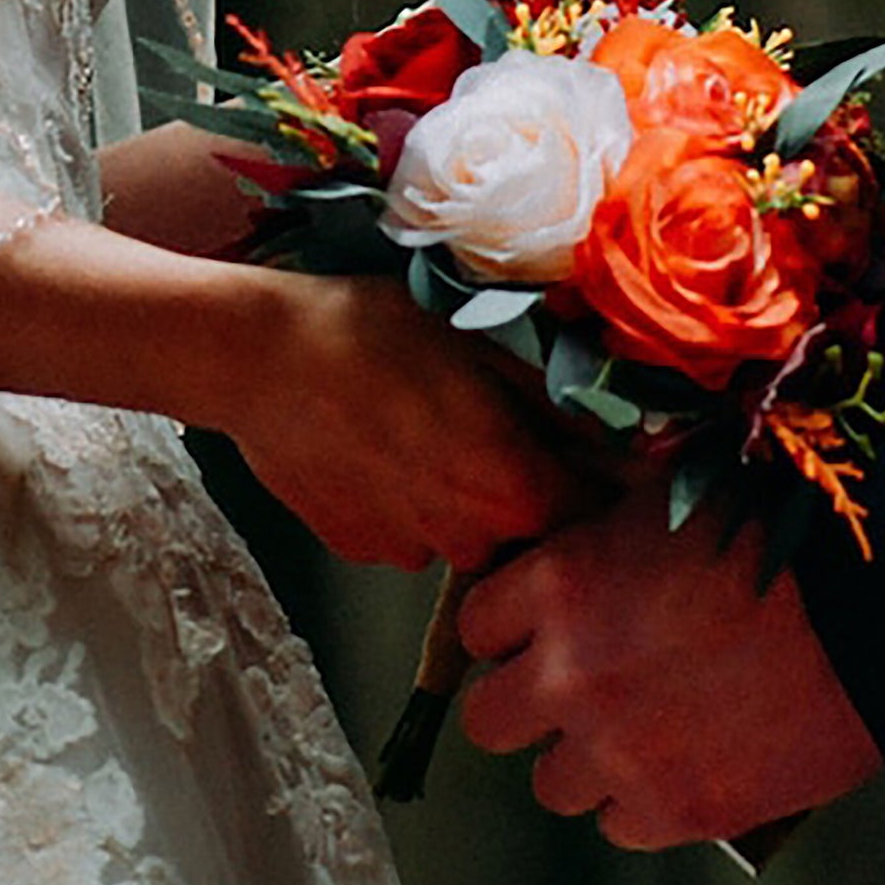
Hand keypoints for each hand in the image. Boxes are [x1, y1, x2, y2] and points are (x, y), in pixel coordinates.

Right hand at [224, 274, 589, 573]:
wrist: (258, 357)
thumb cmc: (373, 332)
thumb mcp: (482, 343)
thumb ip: (558, 400)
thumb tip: (627, 431)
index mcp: (514, 490)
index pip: (593, 511)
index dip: (602, 478)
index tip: (594, 445)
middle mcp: (468, 540)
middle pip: (528, 528)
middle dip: (526, 483)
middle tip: (496, 418)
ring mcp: (408, 553)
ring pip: (465, 531)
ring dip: (464, 493)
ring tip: (426, 424)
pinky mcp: (359, 549)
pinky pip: (410, 531)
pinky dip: (410, 499)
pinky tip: (381, 443)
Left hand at [458, 478, 879, 848]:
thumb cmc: (779, 527)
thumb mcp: (667, 491)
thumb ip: (599, 513)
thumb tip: (569, 503)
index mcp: (559, 585)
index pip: (475, 626)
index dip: (506, 627)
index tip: (536, 627)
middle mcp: (570, 673)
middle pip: (488, 719)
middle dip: (525, 700)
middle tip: (575, 684)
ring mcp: (621, 749)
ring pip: (550, 784)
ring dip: (581, 758)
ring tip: (636, 727)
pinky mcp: (680, 809)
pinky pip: (618, 824)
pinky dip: (641, 801)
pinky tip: (679, 762)